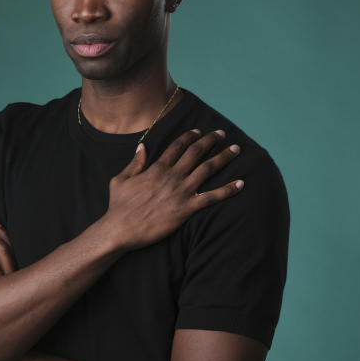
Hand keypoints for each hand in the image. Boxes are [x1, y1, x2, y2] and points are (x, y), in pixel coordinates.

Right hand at [103, 128, 243, 251]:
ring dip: (223, 158)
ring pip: (207, 169)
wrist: (121, 229)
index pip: (178, 146)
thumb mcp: (121, 179)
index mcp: (157, 167)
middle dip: (211, 140)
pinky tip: (241, 184)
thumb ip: (135, 162)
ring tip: (236, 150)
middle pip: (196, 152)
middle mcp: (172, 176)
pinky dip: (228, 190)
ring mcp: (181, 191)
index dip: (190, 136)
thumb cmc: (118, 206)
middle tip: (222, 134)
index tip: (199, 131)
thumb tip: (142, 146)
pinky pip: (212, 197)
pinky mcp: (186, 209)